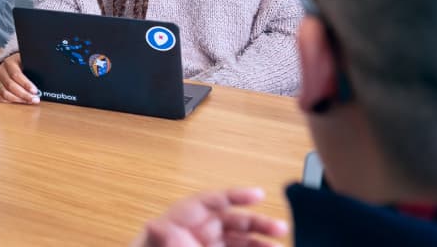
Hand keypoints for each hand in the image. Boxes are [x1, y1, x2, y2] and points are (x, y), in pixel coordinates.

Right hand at [0, 53, 38, 103]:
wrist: (14, 62)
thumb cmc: (24, 62)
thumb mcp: (29, 61)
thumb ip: (34, 67)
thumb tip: (46, 77)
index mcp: (9, 62)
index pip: (16, 74)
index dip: (26, 84)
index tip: (35, 91)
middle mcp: (1, 70)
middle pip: (10, 85)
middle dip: (24, 94)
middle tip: (34, 99)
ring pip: (4, 93)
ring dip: (18, 99)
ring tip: (29, 101)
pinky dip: (9, 101)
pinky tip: (19, 101)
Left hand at [132, 187, 288, 246]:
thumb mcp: (155, 240)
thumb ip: (162, 235)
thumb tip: (156, 226)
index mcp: (183, 218)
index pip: (212, 200)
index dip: (236, 195)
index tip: (258, 194)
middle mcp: (199, 230)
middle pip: (234, 221)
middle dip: (259, 223)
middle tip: (280, 228)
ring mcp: (207, 244)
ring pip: (241, 240)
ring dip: (261, 242)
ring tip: (281, 246)